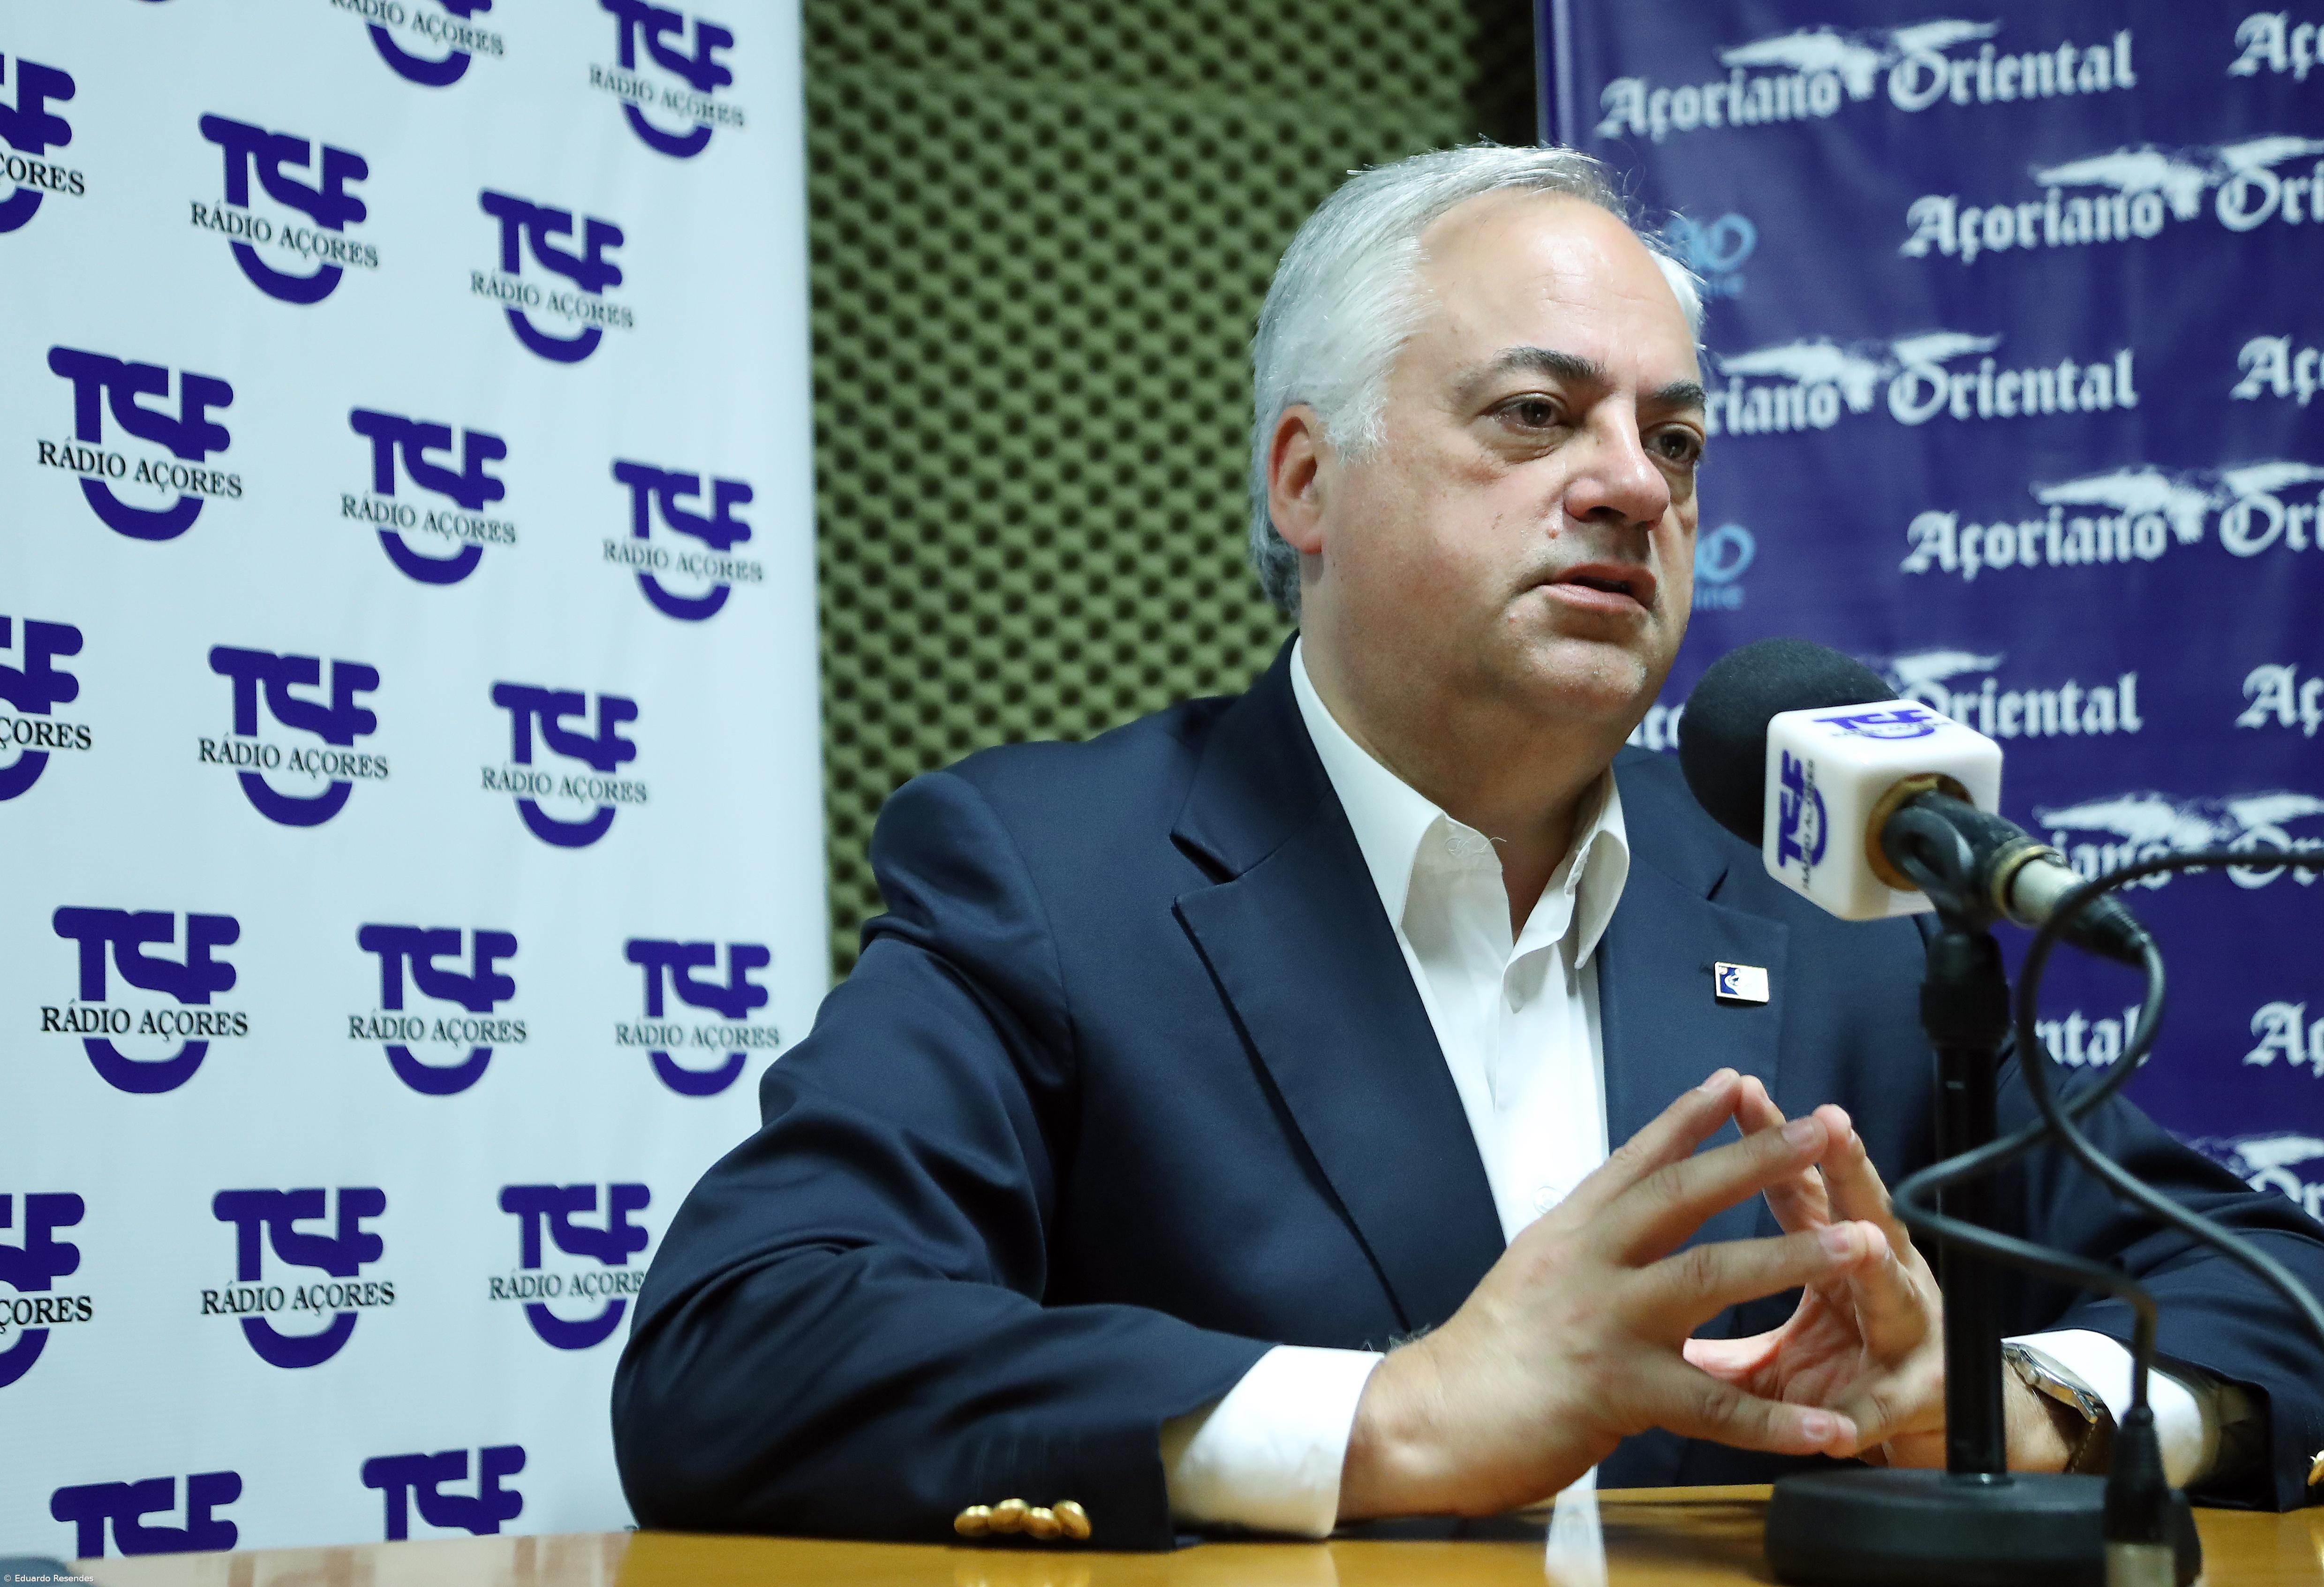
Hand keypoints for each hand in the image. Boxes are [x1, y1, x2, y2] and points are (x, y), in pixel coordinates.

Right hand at [1337, 1069, 1876, 1518]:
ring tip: (1859, 1246)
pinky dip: (1775, 1423)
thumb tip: (1624, 1230)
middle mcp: (1588, 1263)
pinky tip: (1825, 1428)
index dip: (1686, 1119)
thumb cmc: (1482, 1358)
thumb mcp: (1531, 1275)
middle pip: (1682, 1197)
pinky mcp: (1614, 1390)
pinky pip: (1711, 1406)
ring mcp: (1603, 1322)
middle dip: (1758, 1160)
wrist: (1424, 1420)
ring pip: (1708, 1280)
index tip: (1734, 1080)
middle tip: (1821, 1129)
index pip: (1634, 1162)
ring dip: (1790, 1257)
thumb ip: (1585, 1251)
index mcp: (1569, 1235)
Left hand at [1678, 1079, 2073, 1471]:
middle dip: (1845, 1168)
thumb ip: (1728, 1296)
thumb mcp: (1778, 1329)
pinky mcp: (1918, 1396)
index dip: (1771, 1140)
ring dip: (1876, 1266)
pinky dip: (1866, 1411)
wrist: (1924, 1427)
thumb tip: (1648, 1268)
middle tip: (1828, 1124)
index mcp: (1836, 1253)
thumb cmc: (1845, 1366)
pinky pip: (1888, 1403)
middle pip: (1860, 1211)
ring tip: (1865, 1243)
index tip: (1743, 1090)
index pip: (1801, 1184)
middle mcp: (1878, 1277)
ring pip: (1891, 1289)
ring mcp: (1904, 1332)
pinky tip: (1845, 1424)